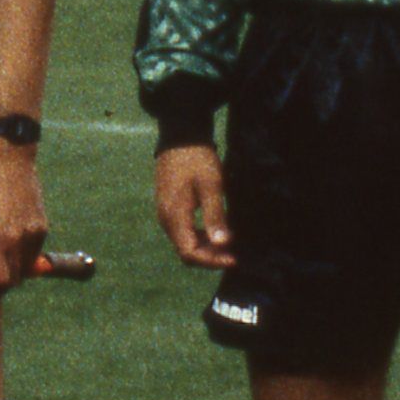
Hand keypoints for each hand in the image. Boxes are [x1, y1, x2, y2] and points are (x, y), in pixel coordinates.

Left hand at [0, 137, 45, 288]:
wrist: (9, 161)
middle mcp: (16, 240)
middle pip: (13, 280)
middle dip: (0, 282)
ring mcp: (32, 235)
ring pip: (25, 269)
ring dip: (13, 270)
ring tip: (0, 255)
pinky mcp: (43, 228)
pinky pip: (33, 254)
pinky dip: (23, 255)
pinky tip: (13, 240)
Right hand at [152, 144, 232, 270]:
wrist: (180, 138)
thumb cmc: (197, 159)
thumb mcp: (211, 185)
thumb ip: (215, 215)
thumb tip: (222, 244)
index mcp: (174, 215)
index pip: (189, 252)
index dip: (212, 261)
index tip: (234, 258)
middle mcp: (166, 219)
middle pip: (185, 251)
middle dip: (210, 257)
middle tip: (234, 253)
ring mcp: (165, 214)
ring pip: (183, 242)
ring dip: (205, 248)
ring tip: (228, 243)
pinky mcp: (168, 208)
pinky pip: (182, 232)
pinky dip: (199, 237)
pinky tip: (214, 230)